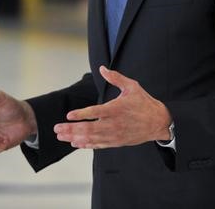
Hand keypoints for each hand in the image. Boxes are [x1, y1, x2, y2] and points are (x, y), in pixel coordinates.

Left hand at [54, 66, 171, 148]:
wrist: (158, 122)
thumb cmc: (144, 103)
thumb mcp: (132, 86)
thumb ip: (115, 77)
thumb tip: (102, 68)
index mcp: (117, 108)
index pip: (95, 112)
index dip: (81, 114)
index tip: (68, 115)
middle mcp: (114, 123)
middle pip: (89, 128)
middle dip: (71, 129)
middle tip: (57, 128)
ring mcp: (115, 135)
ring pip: (91, 138)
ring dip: (74, 137)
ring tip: (61, 136)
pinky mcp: (117, 142)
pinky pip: (98, 145)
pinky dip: (86, 144)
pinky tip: (76, 142)